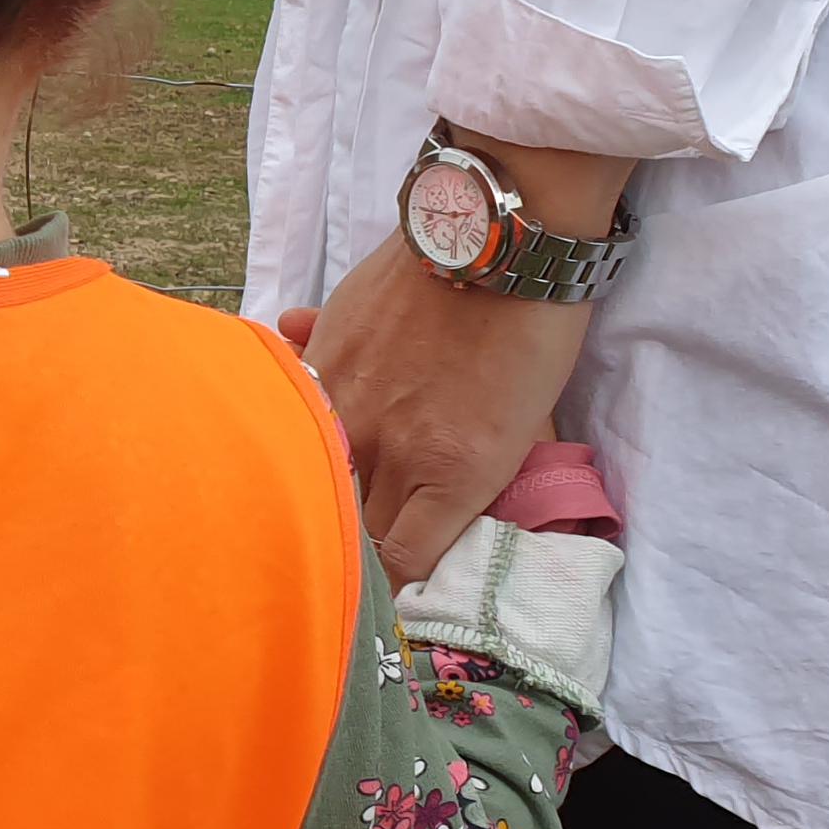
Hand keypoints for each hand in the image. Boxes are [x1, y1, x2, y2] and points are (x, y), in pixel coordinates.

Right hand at [301, 229, 589, 585]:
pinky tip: (302, 417)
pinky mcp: (319, 357)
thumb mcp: (523, 429)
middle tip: (347, 550)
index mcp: (453, 476)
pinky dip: (298, 418)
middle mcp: (389, 450)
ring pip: (314, 472)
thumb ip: (468, 481)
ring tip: (314, 488)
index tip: (387, 588)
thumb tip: (424, 514)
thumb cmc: (533, 334)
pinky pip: (294, 408)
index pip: (398, 563)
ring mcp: (345, 402)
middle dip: (350, 544)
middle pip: (350, 529)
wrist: (500, 240)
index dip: (389, 582)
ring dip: (317, 484)